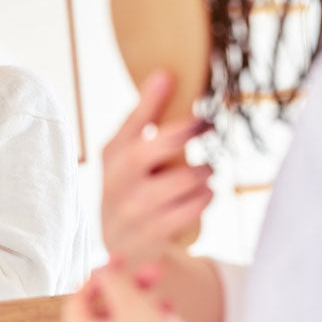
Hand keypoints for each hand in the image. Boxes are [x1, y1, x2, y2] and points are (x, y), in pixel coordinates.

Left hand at [62, 262, 191, 321]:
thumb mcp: (131, 306)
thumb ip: (114, 282)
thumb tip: (103, 270)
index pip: (78, 296)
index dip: (100, 275)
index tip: (120, 260)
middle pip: (103, 306)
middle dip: (129, 286)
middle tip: (152, 272)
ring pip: (121, 319)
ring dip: (143, 301)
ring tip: (165, 294)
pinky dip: (148, 320)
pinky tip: (167, 311)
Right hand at [102, 71, 213, 267]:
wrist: (121, 248)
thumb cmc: (132, 187)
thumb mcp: (129, 153)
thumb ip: (145, 116)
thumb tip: (164, 73)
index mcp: (113, 154)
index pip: (131, 121)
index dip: (151, 98)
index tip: (171, 76)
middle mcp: (118, 180)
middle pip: (153, 148)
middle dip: (185, 132)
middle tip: (208, 125)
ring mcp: (134, 209)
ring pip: (183, 180)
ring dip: (203, 173)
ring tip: (206, 171)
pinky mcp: (152, 234)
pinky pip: (192, 208)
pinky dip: (205, 198)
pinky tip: (204, 195)